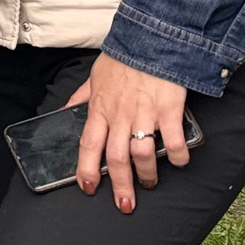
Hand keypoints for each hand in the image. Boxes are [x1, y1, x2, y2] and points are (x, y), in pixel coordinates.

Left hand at [70, 54, 191, 211]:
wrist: (150, 41)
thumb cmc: (122, 60)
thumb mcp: (93, 78)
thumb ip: (80, 98)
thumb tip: (65, 112)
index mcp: (99, 110)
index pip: (87, 145)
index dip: (87, 170)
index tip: (88, 187)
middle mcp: (119, 116)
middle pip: (115, 158)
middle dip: (120, 185)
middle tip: (124, 204)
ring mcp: (144, 114)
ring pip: (141, 154)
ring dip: (146, 174)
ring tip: (149, 184)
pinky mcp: (168, 110)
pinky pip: (173, 141)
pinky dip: (177, 156)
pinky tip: (178, 163)